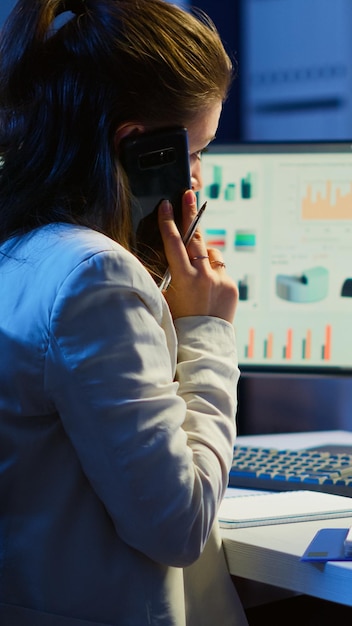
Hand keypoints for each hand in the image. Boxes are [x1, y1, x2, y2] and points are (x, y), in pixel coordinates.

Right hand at [158, 190, 237, 321]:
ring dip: (203, 252)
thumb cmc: (177, 323)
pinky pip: (220, 269)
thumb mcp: (163, 299)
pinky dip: (213, 272)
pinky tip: (207, 287)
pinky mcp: (232, 286)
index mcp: (184, 278)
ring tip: (196, 266)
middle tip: (189, 193)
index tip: (166, 204)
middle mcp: (204, 276)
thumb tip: (158, 259)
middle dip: (191, 214)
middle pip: (196, 237)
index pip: (174, 242)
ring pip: (211, 253)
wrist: (203, 345)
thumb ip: (163, 277)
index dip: (168, 221)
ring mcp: (220, 280)